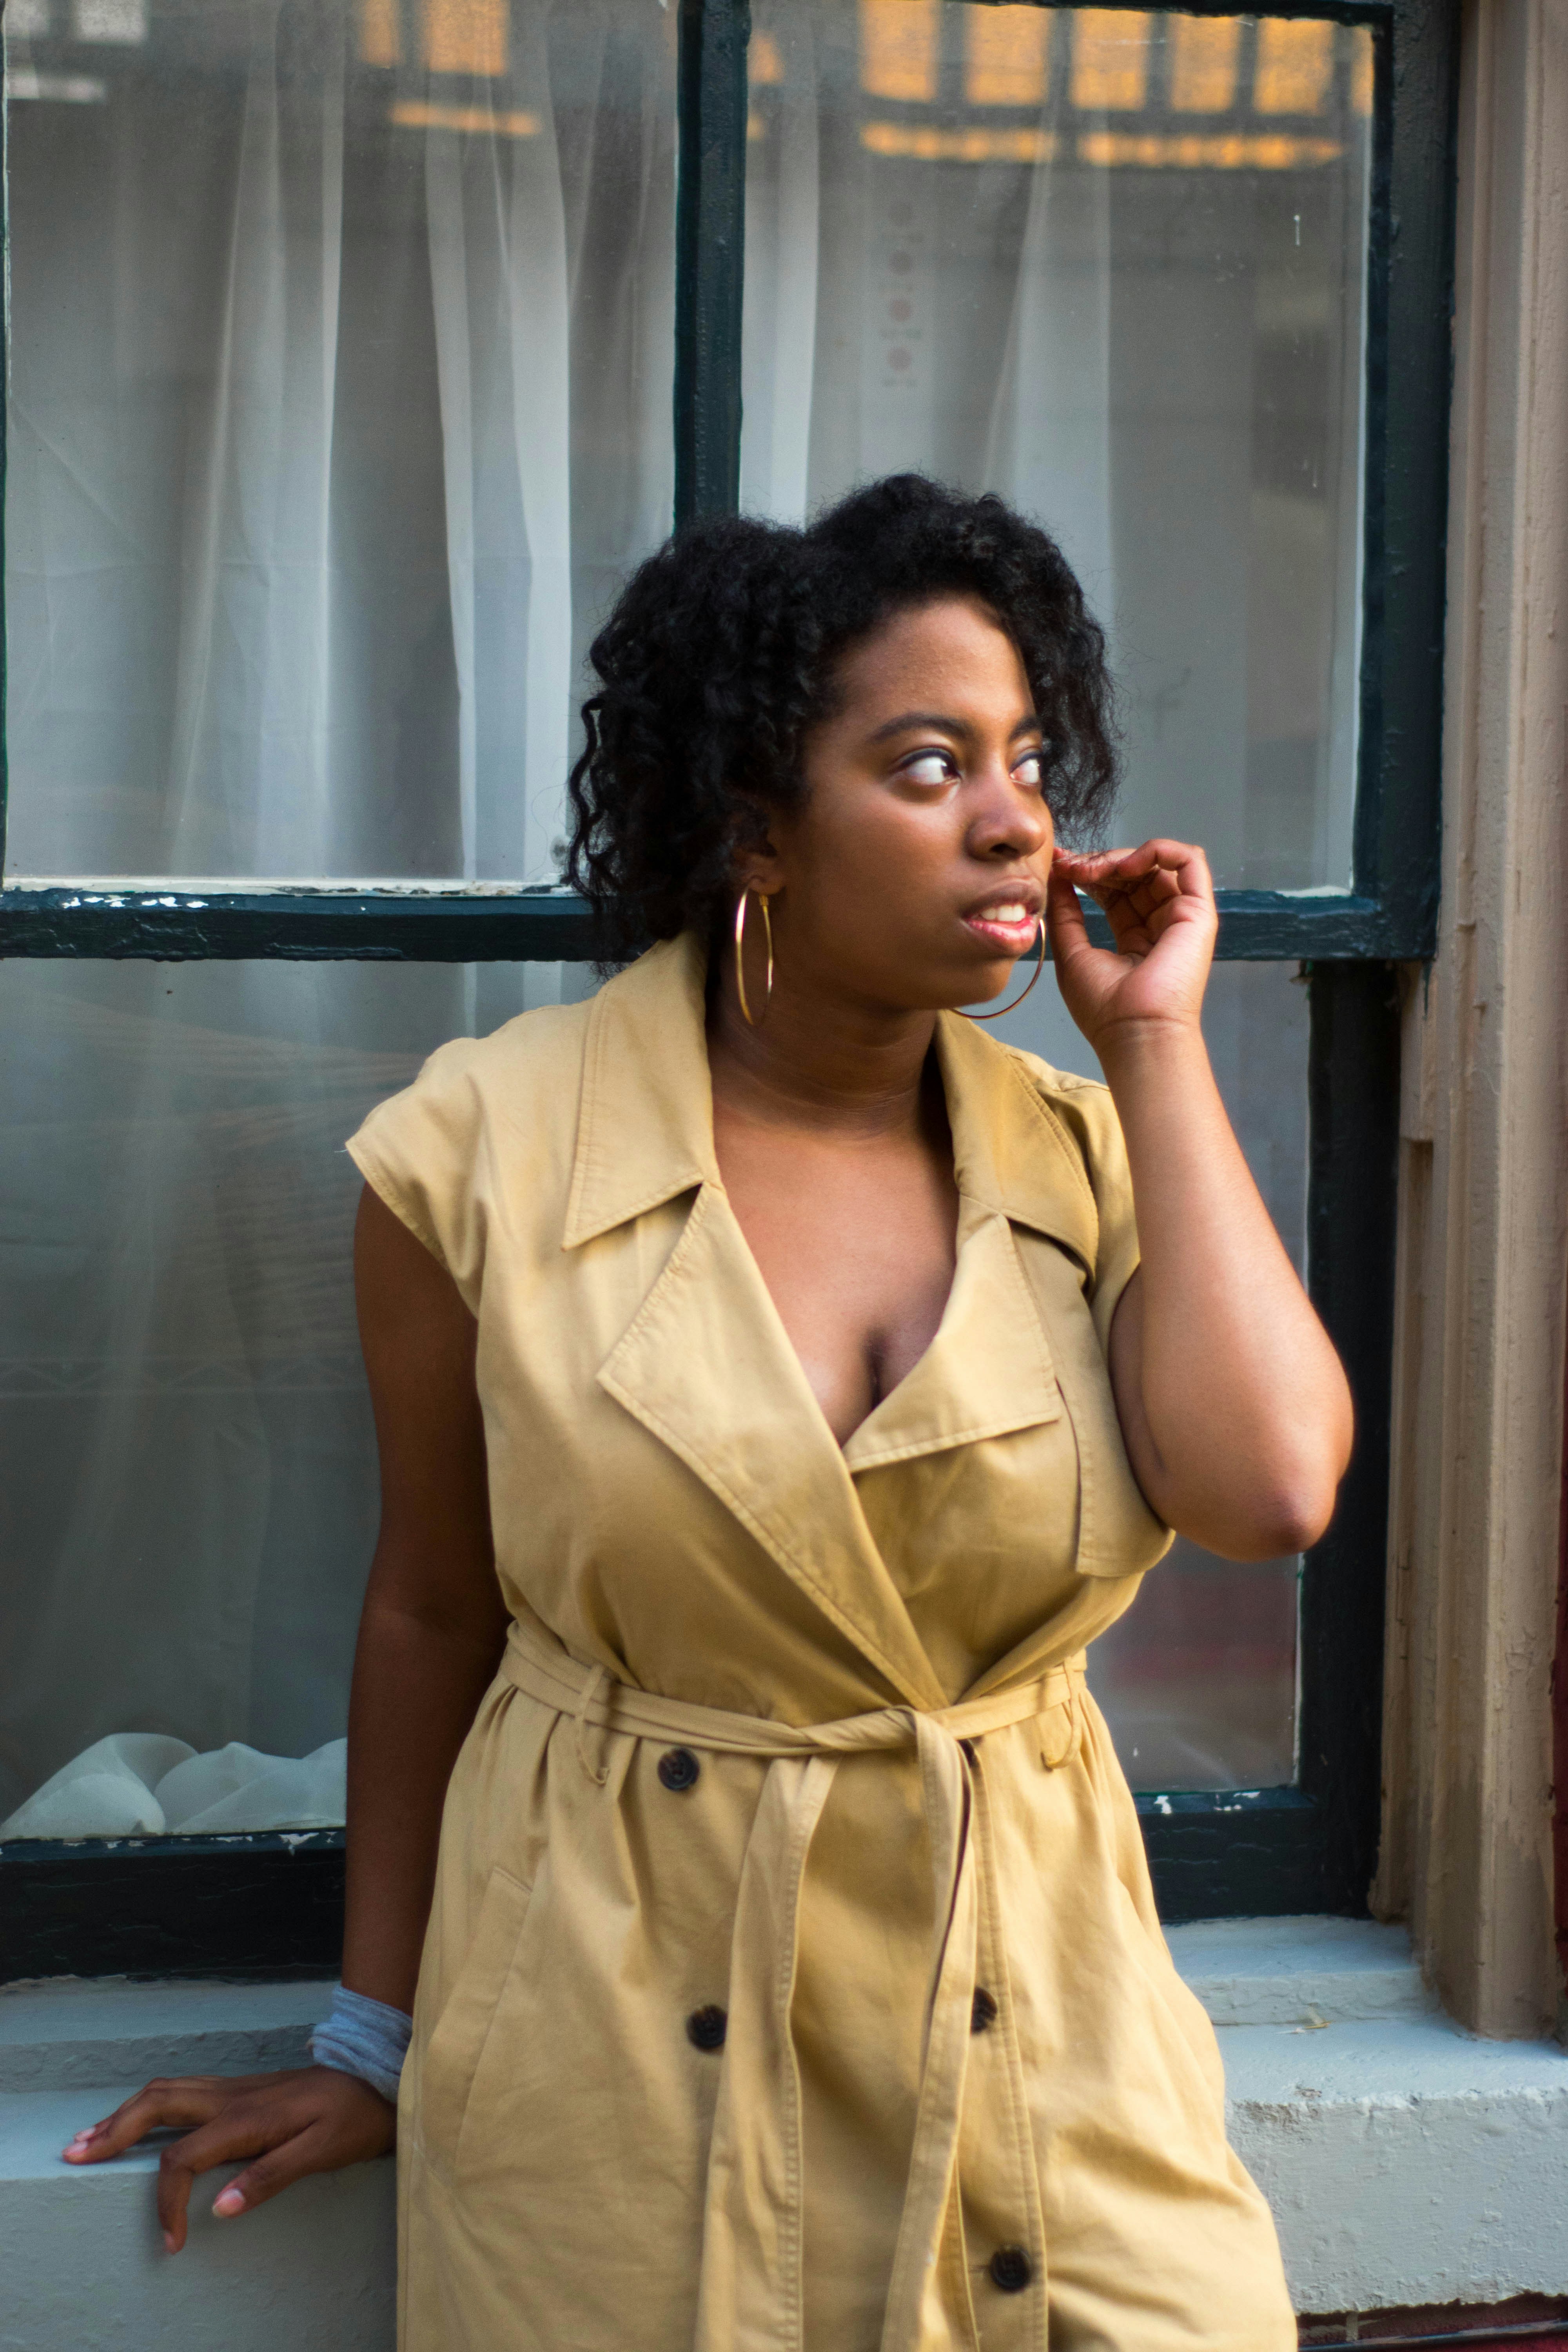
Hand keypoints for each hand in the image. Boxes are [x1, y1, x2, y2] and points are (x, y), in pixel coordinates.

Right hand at [62, 2064, 395, 2251]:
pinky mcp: (239, 2090)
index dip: (168, 2203)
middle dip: (114, 2130)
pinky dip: (148, 2105)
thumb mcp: (321, 2151)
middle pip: (157, 2104)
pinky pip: (181, 2091)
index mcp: (247, 2117)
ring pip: (165, 2091)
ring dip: (124, 2113)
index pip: (184, 2159)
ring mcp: (233, 2089)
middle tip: (75, 2155)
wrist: (377, 2077)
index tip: (172, 2242)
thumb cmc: (353, 2118)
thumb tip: (218, 2209)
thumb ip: (270, 2178)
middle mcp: (232, 2097)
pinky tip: (137, 2120)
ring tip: (91, 2137)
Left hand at [1046, 838, 1216, 1055]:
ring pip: (1157, 863)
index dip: (1088, 872)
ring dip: (1119, 857)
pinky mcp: (1199, 911)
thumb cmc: (1103, 1007)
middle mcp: (1160, 923)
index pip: (1114, 889)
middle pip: (1133, 873)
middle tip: (1069, 867)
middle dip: (1098, 863)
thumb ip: (1065, 912)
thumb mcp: (1072, 951)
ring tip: (1092, 870)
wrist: (1134, 1031)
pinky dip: (1157, 850)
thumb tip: (1057, 876)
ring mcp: (1181, 916)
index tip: (1058, 865)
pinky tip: (1125, 865)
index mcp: (1134, 936)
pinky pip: (1189, 860)